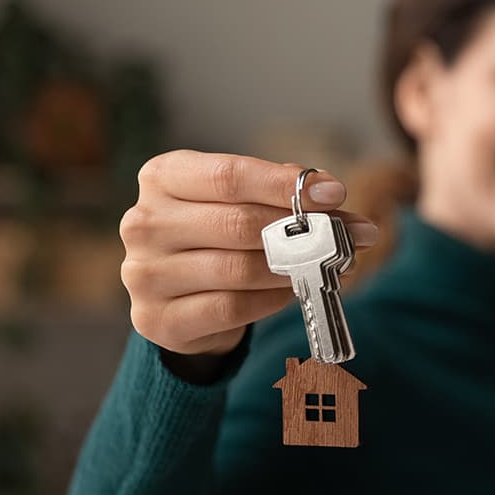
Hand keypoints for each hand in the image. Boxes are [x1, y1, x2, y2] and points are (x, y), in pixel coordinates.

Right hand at [120, 150, 377, 362]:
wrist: (179, 299)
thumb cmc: (216, 236)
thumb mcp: (241, 201)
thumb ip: (281, 194)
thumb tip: (330, 195)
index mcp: (162, 177)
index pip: (229, 175)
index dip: (285, 185)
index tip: (335, 194)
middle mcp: (144, 222)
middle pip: (237, 223)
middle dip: (303, 230)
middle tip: (350, 235)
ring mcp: (144, 273)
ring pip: (238, 269)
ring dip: (295, 268)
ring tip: (330, 264)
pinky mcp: (157, 319)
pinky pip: (232, 308)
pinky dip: (272, 299)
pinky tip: (293, 290)